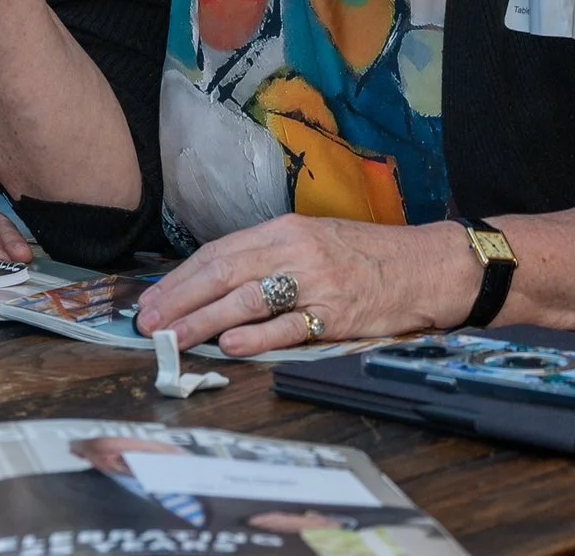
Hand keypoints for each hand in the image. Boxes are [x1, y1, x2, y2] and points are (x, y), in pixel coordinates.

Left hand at [131, 214, 479, 356]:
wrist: (429, 265)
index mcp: (286, 229)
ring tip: (172, 339)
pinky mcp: (337, 313)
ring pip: (246, 300)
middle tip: (146, 324)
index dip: (179, 278)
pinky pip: (288, 326)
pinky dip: (256, 336)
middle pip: (223, 274)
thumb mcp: (315, 241)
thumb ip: (270, 257)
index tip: (150, 299)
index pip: (218, 252)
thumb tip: (215, 282)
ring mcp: (317, 282)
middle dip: (178, 300)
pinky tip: (229, 344)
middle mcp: (297, 250)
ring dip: (202, 321)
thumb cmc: (369, 255)